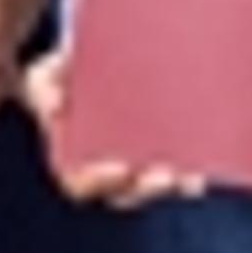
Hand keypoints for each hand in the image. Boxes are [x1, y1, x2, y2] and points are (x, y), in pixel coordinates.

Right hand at [21, 50, 206, 209]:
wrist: (99, 60)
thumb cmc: (67, 73)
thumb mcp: (47, 74)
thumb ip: (44, 86)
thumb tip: (54, 105)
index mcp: (72, 159)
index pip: (81, 182)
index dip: (100, 180)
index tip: (120, 167)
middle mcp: (105, 170)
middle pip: (126, 192)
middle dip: (147, 188)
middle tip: (166, 176)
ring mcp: (136, 164)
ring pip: (157, 186)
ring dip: (176, 185)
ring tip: (192, 176)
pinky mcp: (162, 153)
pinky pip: (179, 171)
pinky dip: (192, 171)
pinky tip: (207, 163)